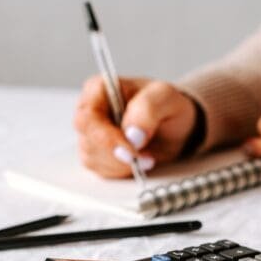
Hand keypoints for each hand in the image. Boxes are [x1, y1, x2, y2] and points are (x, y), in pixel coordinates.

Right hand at [73, 76, 196, 177]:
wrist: (173, 125)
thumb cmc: (166, 104)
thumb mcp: (165, 97)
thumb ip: (148, 109)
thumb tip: (132, 135)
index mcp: (98, 89)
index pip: (88, 117)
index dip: (107, 138)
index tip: (132, 150)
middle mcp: (89, 111)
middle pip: (87, 140)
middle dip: (117, 155)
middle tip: (145, 157)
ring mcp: (90, 135)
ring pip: (91, 158)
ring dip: (121, 164)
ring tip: (147, 156)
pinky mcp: (96, 154)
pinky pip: (100, 170)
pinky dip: (121, 171)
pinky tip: (138, 162)